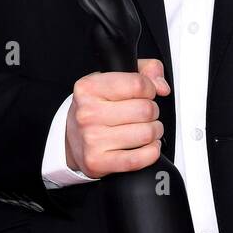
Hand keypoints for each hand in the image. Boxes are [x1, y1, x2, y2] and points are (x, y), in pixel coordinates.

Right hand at [65, 58, 170, 177]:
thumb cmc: (95, 108)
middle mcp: (88, 113)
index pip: (138, 84)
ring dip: (154, 132)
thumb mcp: (112, 79)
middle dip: (153, 112)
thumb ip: (144, 71)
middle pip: (145, 110)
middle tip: (145, 114)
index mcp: (89, 88)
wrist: (71, 138)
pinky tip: (146, 146)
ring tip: (145, 129)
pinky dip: (151, 152)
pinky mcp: (98, 161)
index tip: (146, 93)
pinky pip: (138, 159)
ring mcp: (92, 139)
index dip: (150, 89)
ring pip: (146, 134)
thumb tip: (161, 86)